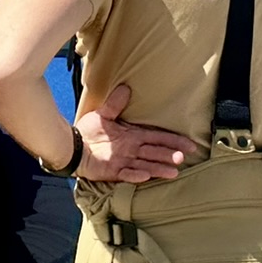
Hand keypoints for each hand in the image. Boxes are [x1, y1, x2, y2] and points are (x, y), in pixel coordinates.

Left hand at [75, 84, 200, 183]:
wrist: (71, 145)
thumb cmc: (88, 131)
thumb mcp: (103, 114)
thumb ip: (115, 103)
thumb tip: (126, 87)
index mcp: (133, 136)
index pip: (158, 138)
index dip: (173, 140)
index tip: (190, 145)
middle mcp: (132, 150)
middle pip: (156, 152)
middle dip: (170, 155)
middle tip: (183, 157)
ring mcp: (124, 162)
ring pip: (147, 164)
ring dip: (159, 168)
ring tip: (173, 171)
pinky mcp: (114, 171)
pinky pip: (127, 173)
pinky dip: (137, 175)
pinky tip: (146, 175)